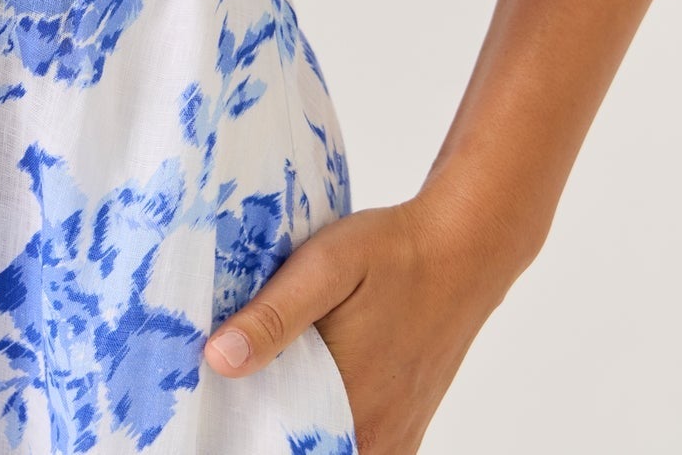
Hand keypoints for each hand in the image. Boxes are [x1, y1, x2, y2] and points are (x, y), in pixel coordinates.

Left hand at [203, 186, 534, 451]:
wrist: (464, 247)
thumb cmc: (394, 254)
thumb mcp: (325, 267)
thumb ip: (273, 317)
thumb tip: (217, 359)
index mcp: (351, 407)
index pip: (280, 450)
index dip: (244, 434)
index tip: (217, 411)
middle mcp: (377, 438)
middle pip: (306, 454)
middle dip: (267, 431)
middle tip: (235, 393)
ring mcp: (396, 439)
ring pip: (331, 453)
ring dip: (297, 432)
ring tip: (264, 391)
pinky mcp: (406, 428)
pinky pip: (357, 448)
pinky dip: (327, 431)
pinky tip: (305, 394)